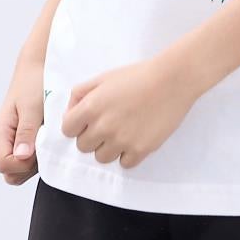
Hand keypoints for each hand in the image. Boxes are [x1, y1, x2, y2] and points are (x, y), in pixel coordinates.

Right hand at [0, 58, 45, 185]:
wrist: (38, 67)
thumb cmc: (33, 83)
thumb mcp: (31, 107)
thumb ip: (26, 132)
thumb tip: (21, 156)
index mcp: (1, 132)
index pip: (3, 165)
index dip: (22, 164)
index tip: (38, 149)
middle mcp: (5, 140)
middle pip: (11, 172)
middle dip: (29, 167)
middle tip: (44, 146)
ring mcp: (16, 142)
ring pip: (21, 169)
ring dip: (36, 162)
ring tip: (48, 140)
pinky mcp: (27, 141)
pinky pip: (30, 160)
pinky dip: (41, 156)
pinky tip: (49, 140)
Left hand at [62, 54, 197, 168]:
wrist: (172, 80)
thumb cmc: (137, 76)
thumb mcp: (103, 78)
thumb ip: (80, 94)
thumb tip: (71, 114)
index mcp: (90, 107)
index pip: (67, 130)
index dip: (76, 126)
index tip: (87, 122)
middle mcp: (103, 126)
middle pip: (83, 146)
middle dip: (92, 137)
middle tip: (107, 126)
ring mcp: (122, 140)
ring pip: (102, 158)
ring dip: (108, 148)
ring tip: (122, 133)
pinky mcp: (141, 150)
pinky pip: (125, 163)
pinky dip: (128, 155)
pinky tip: (135, 140)